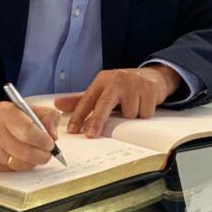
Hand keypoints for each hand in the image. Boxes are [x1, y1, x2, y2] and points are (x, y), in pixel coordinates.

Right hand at [0, 102, 58, 171]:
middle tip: (48, 152)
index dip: (43, 140)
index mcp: (5, 113)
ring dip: (33, 162)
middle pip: (25, 151)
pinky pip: (10, 169)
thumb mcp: (21, 107)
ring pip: (19, 163)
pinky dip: (21, 166)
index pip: (28, 131)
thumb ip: (44, 116)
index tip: (50, 143)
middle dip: (42, 155)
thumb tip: (53, 134)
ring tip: (37, 155)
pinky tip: (23, 158)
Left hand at [53, 66, 181, 136]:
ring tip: (133, 106)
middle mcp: (117, 79)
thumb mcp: (103, 90)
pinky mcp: (150, 89)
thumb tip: (58, 104)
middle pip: (105, 103)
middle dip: (97, 120)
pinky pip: (144, 113)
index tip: (73, 130)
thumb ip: (81, 100)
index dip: (78, 115)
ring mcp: (135, 83)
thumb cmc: (124, 87)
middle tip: (91, 134)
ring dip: (130, 116)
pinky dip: (144, 114)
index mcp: (103, 80)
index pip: (87, 99)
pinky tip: (144, 105)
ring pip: (128, 113)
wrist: (154, 76)